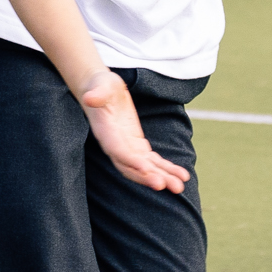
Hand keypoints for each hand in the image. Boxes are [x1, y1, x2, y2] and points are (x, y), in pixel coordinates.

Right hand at [76, 70, 187, 192]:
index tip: (145, 168)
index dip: (130, 160)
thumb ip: (96, 94)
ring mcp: (127, 147)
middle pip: (131, 167)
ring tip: (179, 186)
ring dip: (161, 177)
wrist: (101, 90)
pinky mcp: (137, 145)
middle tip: (163, 185)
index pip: (118, 150)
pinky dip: (166, 168)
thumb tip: (89, 99)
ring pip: (145, 168)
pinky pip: (152, 161)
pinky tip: (182, 175)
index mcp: (106, 133)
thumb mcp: (100, 85)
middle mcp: (115, 145)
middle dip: (147, 176)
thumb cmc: (100, 86)